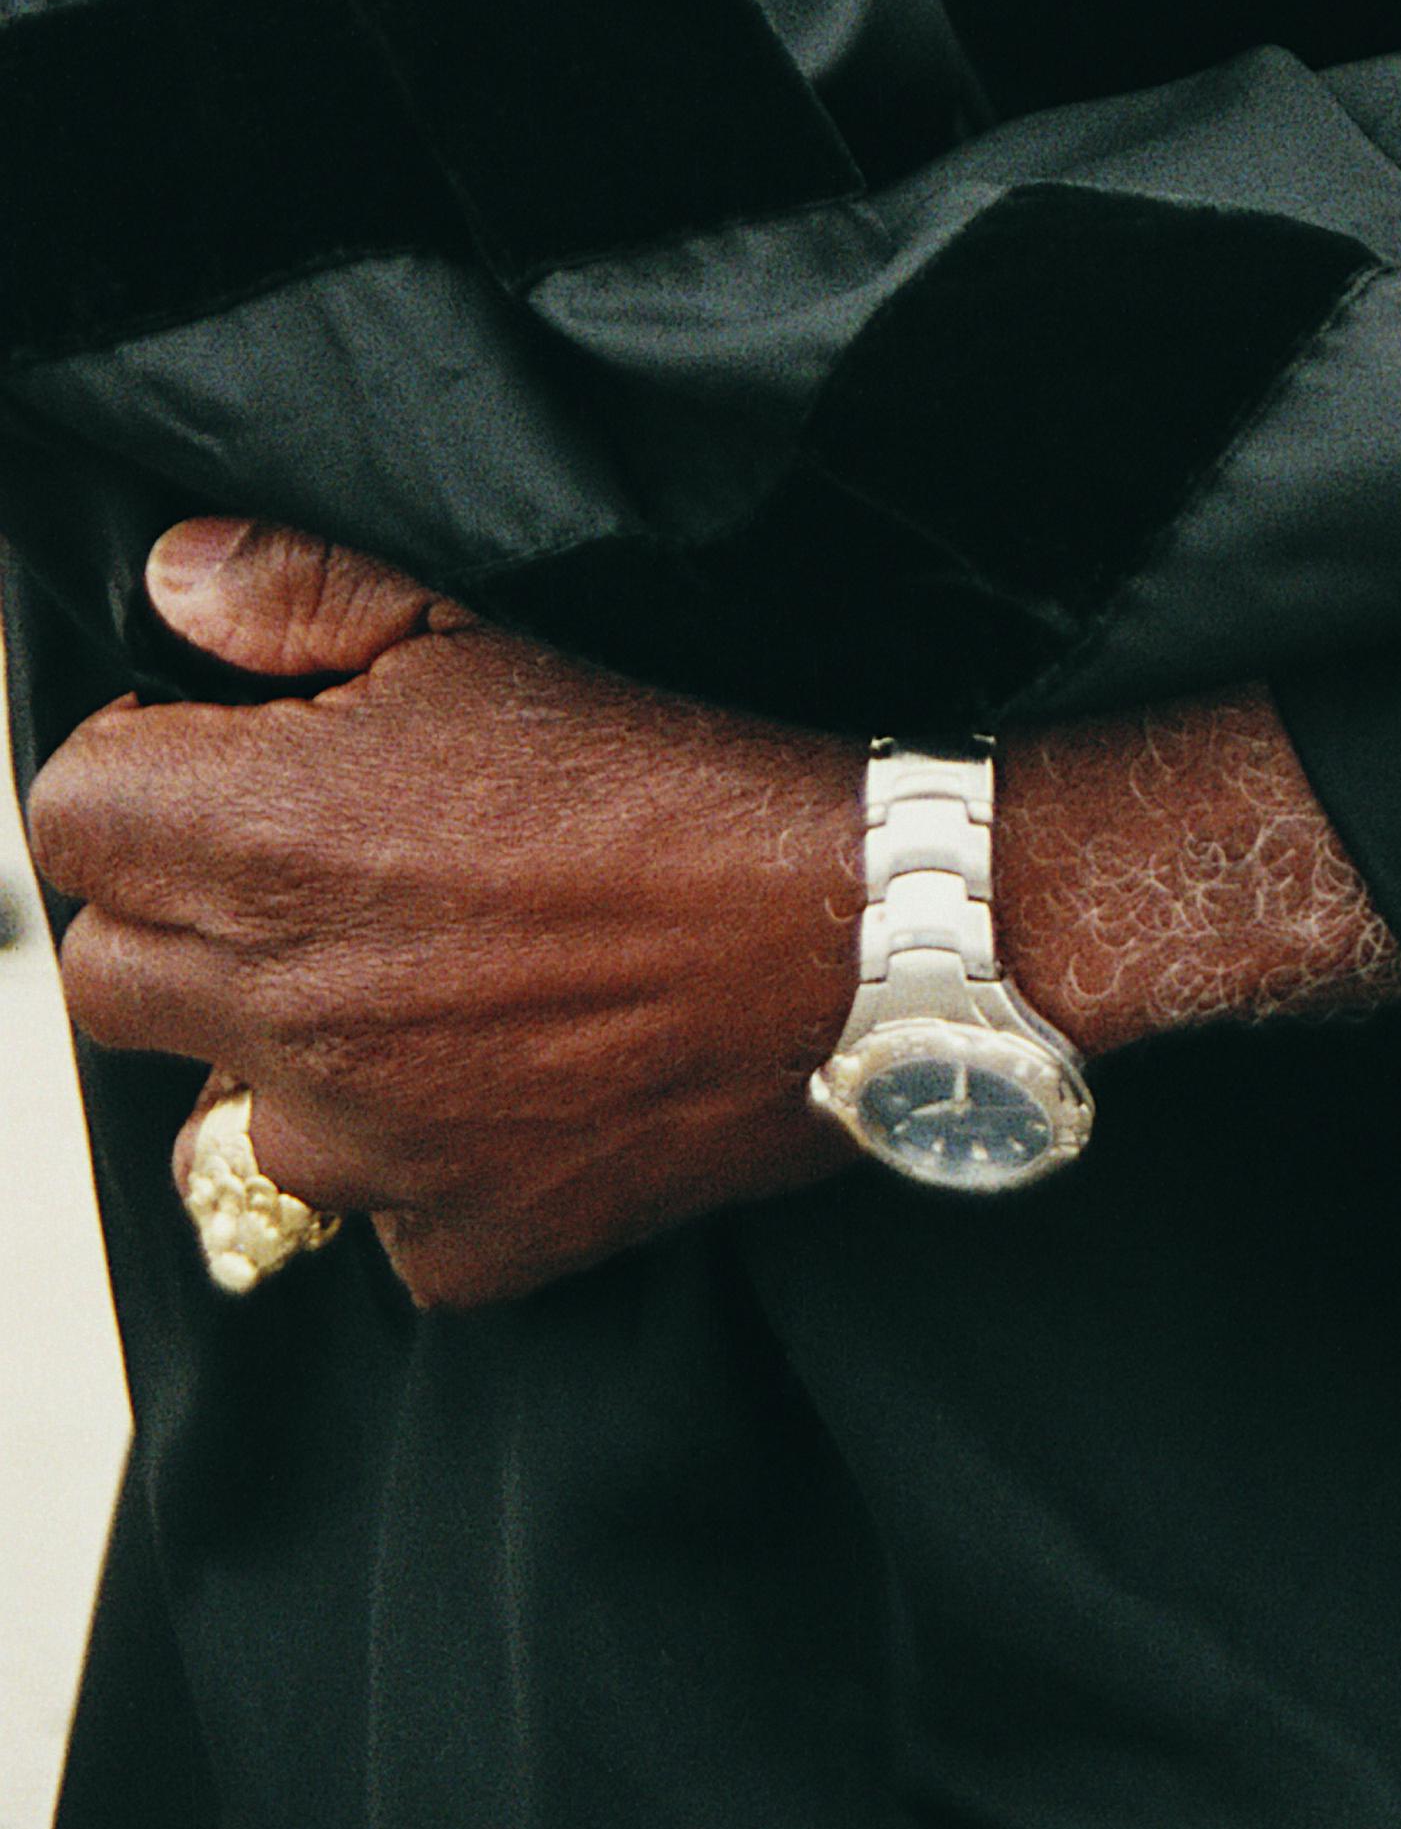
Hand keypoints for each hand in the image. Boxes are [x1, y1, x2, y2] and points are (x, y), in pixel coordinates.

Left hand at [32, 521, 1400, 1311]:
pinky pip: (380, 1216)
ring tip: (454, 977)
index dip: (148, 769)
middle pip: (111, 970)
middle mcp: (284, 1008)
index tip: (242, 758)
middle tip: (336, 864)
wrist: (890, 919)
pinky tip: (533, 1073)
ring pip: (235, 1110)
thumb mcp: (500, 620)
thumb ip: (305, 595)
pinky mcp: (457, 1245)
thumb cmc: (705, 745)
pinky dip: (430, 1158)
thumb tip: (177, 582)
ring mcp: (364, 1151)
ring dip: (306, 1048)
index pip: (68, 815)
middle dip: (194, 910)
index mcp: (269, 838)